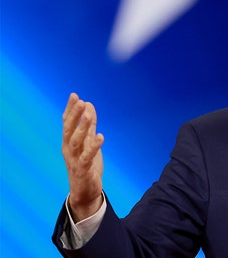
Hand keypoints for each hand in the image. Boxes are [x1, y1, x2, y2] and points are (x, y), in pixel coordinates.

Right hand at [62, 93, 104, 220]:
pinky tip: (101, 136)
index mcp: (68, 142)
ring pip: (76, 142)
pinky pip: (87, 157)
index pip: (67, 123)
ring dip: (82, 128)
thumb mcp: (87, 142)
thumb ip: (88, 125)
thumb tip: (88, 104)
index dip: (70, 109)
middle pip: (69, 130)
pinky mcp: (83, 170)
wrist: (84, 192)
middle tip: (80, 101)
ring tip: (89, 115)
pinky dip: (93, 147)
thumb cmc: (86, 165)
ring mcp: (74, 160)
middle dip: (74, 116)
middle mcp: (68, 150)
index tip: (74, 95)